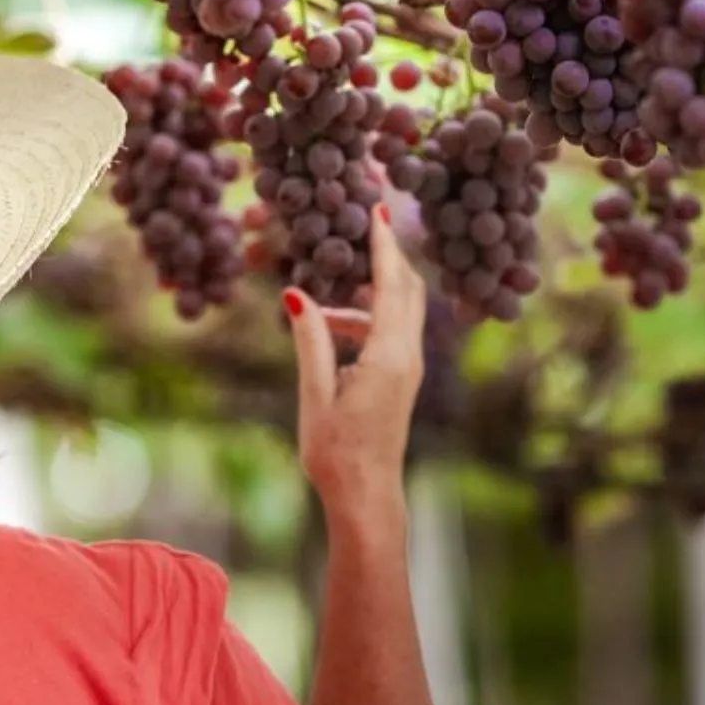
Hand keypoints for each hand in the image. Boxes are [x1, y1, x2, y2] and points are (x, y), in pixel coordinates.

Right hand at [285, 209, 425, 513]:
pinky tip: (332, 332)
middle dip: (388, 255)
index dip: (384, 244)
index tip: (378, 208)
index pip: (391, 285)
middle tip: (368, 222)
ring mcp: (409, 369)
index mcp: (389, 356)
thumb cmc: (337, 452)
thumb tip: (296, 294)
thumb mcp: (316, 394)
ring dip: (367, 295)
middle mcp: (408, 357)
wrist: (366, 496)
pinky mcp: (402, 380)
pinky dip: (366, 319)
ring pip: (398, 312)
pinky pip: (390, 333)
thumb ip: (311, 342)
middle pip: (407, 289)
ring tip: (322, 303)